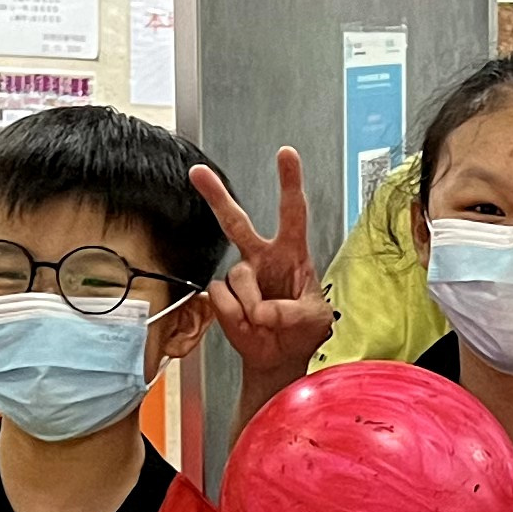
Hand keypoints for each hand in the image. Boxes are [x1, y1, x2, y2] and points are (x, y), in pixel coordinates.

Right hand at [193, 149, 336, 384]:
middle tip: (198, 173)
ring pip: (238, 278)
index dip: (289, 182)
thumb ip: (293, 312)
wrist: (279, 357)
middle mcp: (262, 259)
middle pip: (236, 221)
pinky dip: (237, 317)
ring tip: (264, 322)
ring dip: (252, 304)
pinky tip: (248, 324)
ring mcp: (240, 277)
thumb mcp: (314, 320)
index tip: (285, 154)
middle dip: (216, 196)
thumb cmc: (302, 332)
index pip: (293, 212)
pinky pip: (223, 299)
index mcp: (292, 254)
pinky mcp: (221, 296)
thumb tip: (264, 311)